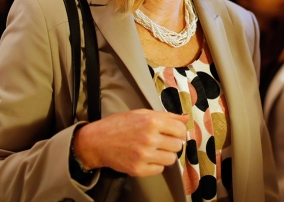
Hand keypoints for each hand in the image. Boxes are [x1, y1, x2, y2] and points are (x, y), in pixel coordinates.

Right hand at [73, 109, 188, 176]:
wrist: (97, 141)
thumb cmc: (120, 124)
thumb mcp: (142, 113)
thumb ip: (166, 116)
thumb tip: (186, 118)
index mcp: (152, 122)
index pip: (180, 130)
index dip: (179, 132)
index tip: (173, 133)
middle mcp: (149, 139)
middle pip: (177, 145)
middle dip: (172, 143)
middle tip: (162, 141)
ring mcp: (144, 156)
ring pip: (171, 159)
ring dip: (165, 155)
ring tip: (155, 149)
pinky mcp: (138, 169)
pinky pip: (159, 169)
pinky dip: (156, 165)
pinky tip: (147, 157)